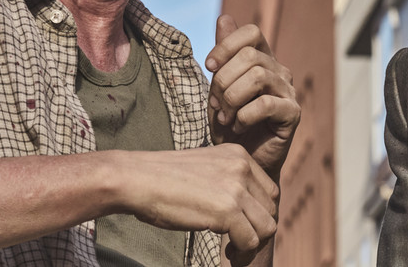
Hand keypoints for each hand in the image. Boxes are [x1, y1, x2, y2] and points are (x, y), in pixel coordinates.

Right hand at [115, 145, 278, 253]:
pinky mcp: (227, 211)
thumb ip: (227, 180)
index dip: (258, 213)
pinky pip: (250, 241)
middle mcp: (242, 168)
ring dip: (252, 244)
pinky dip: (241, 253)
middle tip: (238, 242)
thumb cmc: (162, 178)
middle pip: (270, 209)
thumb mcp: (205, 169)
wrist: (137, 179)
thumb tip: (243, 208)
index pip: (268, 191)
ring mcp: (236, 189)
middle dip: (258, 230)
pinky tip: (227, 252)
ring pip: (266, 227)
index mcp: (238, 155)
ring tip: (234, 251)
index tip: (242, 226)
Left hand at [206, 14, 300, 177]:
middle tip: (215, 104)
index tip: (209, 66)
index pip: (251, 32)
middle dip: (223, 80)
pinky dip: (244, 116)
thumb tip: (224, 17)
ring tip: (225, 117)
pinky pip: (265, 104)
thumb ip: (224, 55)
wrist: (242, 162)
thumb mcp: (220, 87)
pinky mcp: (292, 114)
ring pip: (257, 76)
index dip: (227, 44)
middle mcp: (279, 71)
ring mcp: (288, 92)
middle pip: (249, 56)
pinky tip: (238, 127)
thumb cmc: (230, 124)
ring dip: (232, 98)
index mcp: (263, 59)